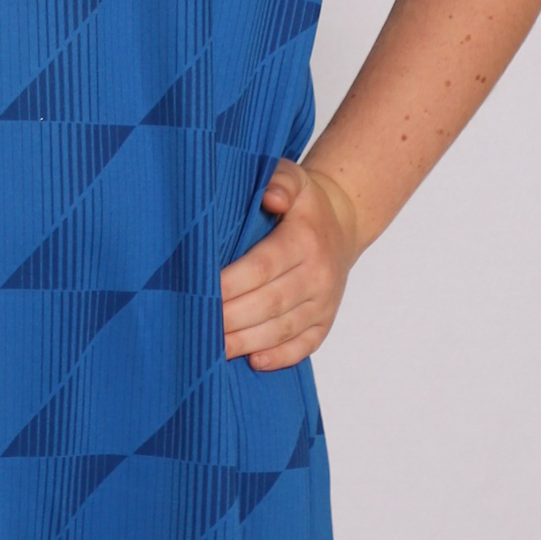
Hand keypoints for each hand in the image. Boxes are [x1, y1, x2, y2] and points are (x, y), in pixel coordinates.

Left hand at [220, 159, 363, 370]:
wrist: (343, 222)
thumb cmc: (304, 203)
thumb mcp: (294, 178)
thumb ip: (280, 180)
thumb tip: (271, 197)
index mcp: (305, 240)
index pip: (263, 267)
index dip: (231, 283)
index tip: (199, 290)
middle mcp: (319, 274)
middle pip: (270, 303)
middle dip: (231, 317)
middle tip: (197, 323)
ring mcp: (324, 301)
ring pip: (284, 328)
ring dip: (248, 341)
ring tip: (214, 348)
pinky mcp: (326, 320)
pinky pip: (307, 345)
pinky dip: (282, 357)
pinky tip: (255, 362)